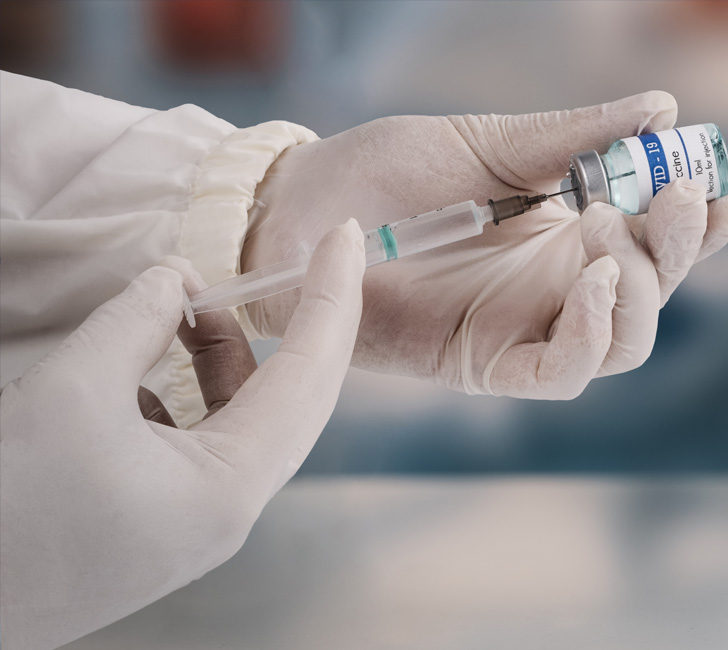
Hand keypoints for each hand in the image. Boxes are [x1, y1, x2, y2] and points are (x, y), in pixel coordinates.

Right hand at [0, 221, 364, 649]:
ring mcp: (200, 520)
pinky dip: (186, 390)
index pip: (309, 375)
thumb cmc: (7, 507)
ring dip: (226, 355)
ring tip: (189, 309)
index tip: (347, 236)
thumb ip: (139, 320)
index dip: (332, 296)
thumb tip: (177, 276)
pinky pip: (201, 439)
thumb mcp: (74, 389)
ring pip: (243, 417)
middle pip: (293, 397)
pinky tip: (145, 367)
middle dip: (304, 321)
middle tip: (315, 255)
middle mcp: (231, 510)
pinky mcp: (167, 519)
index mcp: (231, 488)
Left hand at [242, 92, 727, 397]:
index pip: (650, 240)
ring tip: (612, 233)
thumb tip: (661, 107)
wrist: (302, 214)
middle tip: (672, 197)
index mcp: (559, 233)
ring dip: (639, 291)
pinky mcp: (482, 364)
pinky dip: (590, 335)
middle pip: (649, 295)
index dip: (698, 227)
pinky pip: (557, 372)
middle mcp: (550, 287)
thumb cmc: (381, 174)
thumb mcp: (483, 144)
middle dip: (678, 251)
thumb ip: (567, 138)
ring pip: (620, 341)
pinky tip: (592, 280)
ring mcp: (520, 328)